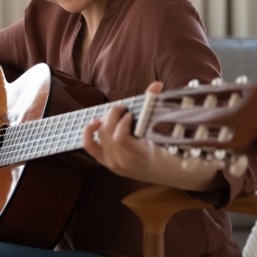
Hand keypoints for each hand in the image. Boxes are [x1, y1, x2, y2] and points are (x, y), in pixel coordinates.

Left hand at [83, 81, 224, 190]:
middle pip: (107, 132)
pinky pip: (89, 146)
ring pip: (100, 135)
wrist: (166, 172)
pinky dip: (88, 132)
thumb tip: (156, 84)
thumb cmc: (168, 150)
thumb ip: (156, 107)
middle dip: (113, 115)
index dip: (122, 122)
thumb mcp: (165, 133)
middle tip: (123, 109)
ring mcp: (112, 164)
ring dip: (106, 120)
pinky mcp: (105, 162)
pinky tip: (95, 122)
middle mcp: (123, 162)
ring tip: (116, 114)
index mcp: (139, 157)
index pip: (120, 138)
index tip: (131, 114)